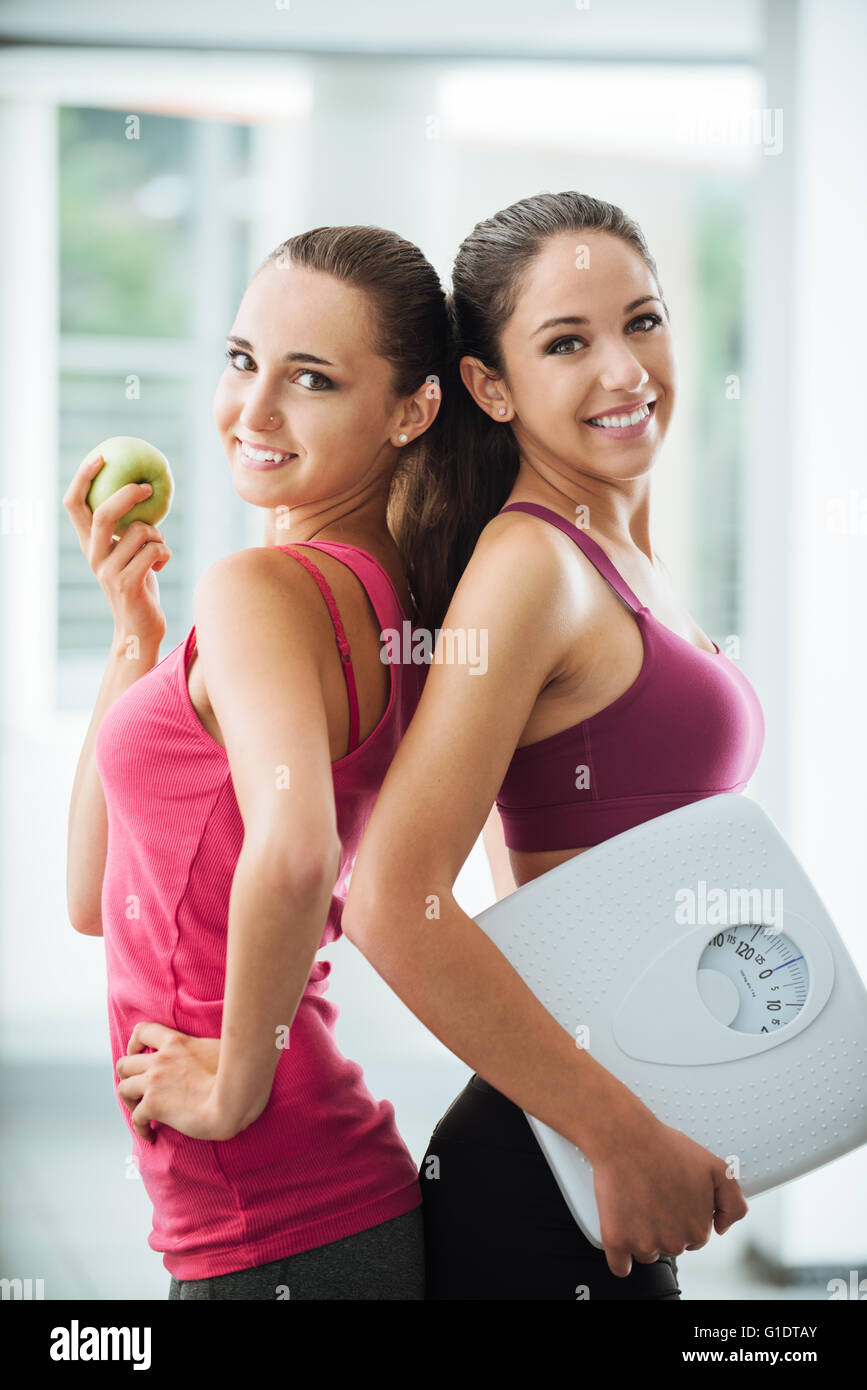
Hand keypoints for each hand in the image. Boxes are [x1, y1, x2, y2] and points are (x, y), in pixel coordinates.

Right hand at [63, 453, 170, 648]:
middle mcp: (94, 556)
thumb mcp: (128, 553)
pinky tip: (161, 565)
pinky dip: (165, 553)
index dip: (82, 478)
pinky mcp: (127, 584)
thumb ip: (128, 529)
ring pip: (140, 532)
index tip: (100, 457)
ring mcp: (108, 571)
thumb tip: (145, 489)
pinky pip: (155, 551)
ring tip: (159, 550)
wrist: (139, 629)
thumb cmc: (140, 585)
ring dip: (158, 536)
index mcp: (90, 544)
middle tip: (147, 487)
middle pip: (103, 513)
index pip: (74, 505)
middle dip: (127, 494)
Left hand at [116, 1021, 230, 1143]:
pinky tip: (150, 1136)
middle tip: (138, 1088)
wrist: (234, 1098)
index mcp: (176, 1043)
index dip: (134, 1042)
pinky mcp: (154, 1105)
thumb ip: (209, 1049)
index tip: (137, 1052)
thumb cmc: (238, 1074)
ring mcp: (154, 1082)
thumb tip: (223, 1052)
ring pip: (123, 1088)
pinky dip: (140, 1128)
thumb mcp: (222, 1049)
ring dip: (129, 1101)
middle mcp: (160, 1060)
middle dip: (127, 1077)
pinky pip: (136, 1118)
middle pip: (124, 1064)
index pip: (143, 1031)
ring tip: (141, 1111)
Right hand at [588, 1102, 748, 1277]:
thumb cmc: (666, 1148)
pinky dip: (621, 1256)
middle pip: (670, 1246)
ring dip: (641, 1236)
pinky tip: (623, 1236)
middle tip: (654, 1194)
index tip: (672, 1197)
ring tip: (636, 1201)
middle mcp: (673, 1242)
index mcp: (697, 1229)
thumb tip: (721, 1229)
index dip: (683, 1216)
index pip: (694, 1238)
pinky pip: (620, 1266)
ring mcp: (644, 1244)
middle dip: (663, 1226)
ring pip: (645, 1253)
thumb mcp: (716, 1168)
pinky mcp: (617, 1241)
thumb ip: (733, 1204)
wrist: (626, 1137)